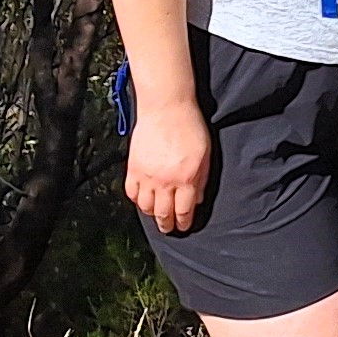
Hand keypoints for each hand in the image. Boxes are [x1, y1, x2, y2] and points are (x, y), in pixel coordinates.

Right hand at [126, 102, 213, 233]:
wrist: (166, 108)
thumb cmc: (190, 126)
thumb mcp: (205, 154)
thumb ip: (202, 179)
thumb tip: (197, 199)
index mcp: (186, 178)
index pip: (184, 211)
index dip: (184, 222)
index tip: (183, 227)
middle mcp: (165, 182)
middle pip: (163, 213)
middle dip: (167, 224)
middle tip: (168, 228)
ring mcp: (147, 176)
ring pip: (145, 207)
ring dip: (151, 215)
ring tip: (155, 216)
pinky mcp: (133, 168)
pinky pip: (132, 193)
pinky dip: (137, 200)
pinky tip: (142, 200)